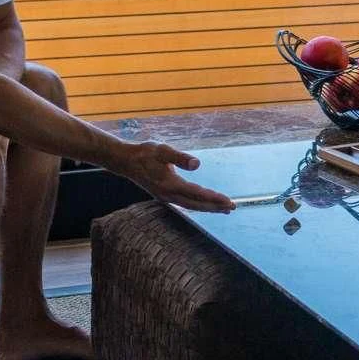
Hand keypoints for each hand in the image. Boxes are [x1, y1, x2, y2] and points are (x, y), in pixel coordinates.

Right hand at [114, 140, 233, 213]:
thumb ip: (180, 158)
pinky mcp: (164, 195)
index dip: (214, 198)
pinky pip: (185, 204)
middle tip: (232, 208)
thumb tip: (197, 164)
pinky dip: (198, 205)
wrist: (126, 161)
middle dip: (215, 207)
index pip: (198, 194)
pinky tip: (204, 204)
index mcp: (170, 184)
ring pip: (191, 206)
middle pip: (197, 205)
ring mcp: (166, 197)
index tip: (229, 201)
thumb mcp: (163, 150)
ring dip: (208, 208)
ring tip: (224, 209)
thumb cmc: (145, 153)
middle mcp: (169, 194)